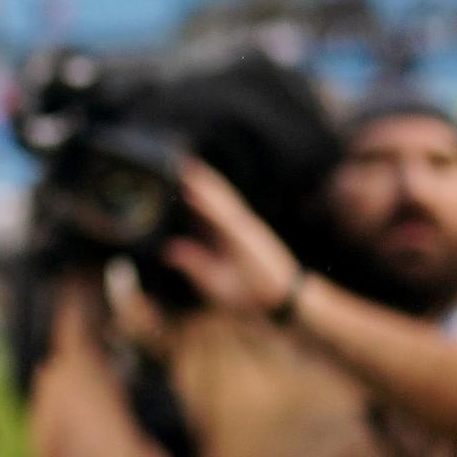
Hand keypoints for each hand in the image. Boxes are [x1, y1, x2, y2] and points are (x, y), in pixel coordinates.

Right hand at [159, 158, 305, 319]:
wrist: (286, 295)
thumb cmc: (254, 295)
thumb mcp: (221, 287)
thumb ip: (195, 267)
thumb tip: (169, 249)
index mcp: (237, 238)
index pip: (214, 208)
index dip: (198, 190)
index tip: (181, 176)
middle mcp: (243, 225)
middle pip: (220, 194)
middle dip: (201, 177)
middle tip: (180, 160)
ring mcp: (247, 224)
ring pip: (226, 197)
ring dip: (209, 181)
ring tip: (189, 166)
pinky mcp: (248, 228)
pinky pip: (229, 206)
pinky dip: (216, 194)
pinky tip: (206, 190)